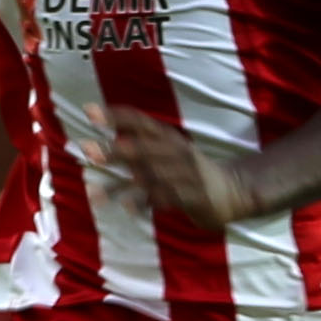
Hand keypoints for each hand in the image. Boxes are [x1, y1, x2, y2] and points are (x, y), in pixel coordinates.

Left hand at [92, 106, 264, 228]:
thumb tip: (107, 144)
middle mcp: (176, 152)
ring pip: (150, 178)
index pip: (140, 121)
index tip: (89, 111)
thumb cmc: (191, 171)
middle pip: (142, 149)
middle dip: (114, 150)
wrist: (234, 189)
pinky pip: (167, 199)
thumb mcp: (170, 152)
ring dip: (121, 185)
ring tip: (94, 192)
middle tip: (86, 150)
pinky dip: (147, 203)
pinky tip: (128, 208)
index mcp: (169, 138)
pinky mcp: (194, 196)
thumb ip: (142, 149)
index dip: (116, 116)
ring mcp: (186, 175)